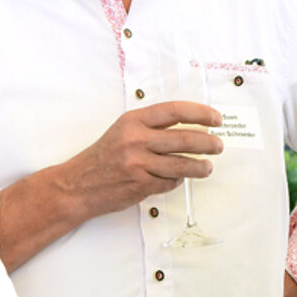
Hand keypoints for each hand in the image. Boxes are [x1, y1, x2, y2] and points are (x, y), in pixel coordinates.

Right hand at [60, 101, 223, 219]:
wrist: (78, 185)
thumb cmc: (103, 157)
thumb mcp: (123, 131)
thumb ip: (151, 127)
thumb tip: (189, 126)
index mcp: (133, 121)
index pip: (175, 111)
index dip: (200, 113)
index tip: (216, 119)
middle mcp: (136, 139)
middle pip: (184, 138)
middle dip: (208, 143)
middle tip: (218, 145)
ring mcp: (138, 163)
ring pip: (181, 164)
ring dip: (200, 166)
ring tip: (208, 166)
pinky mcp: (140, 184)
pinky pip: (169, 182)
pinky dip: (177, 181)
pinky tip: (178, 178)